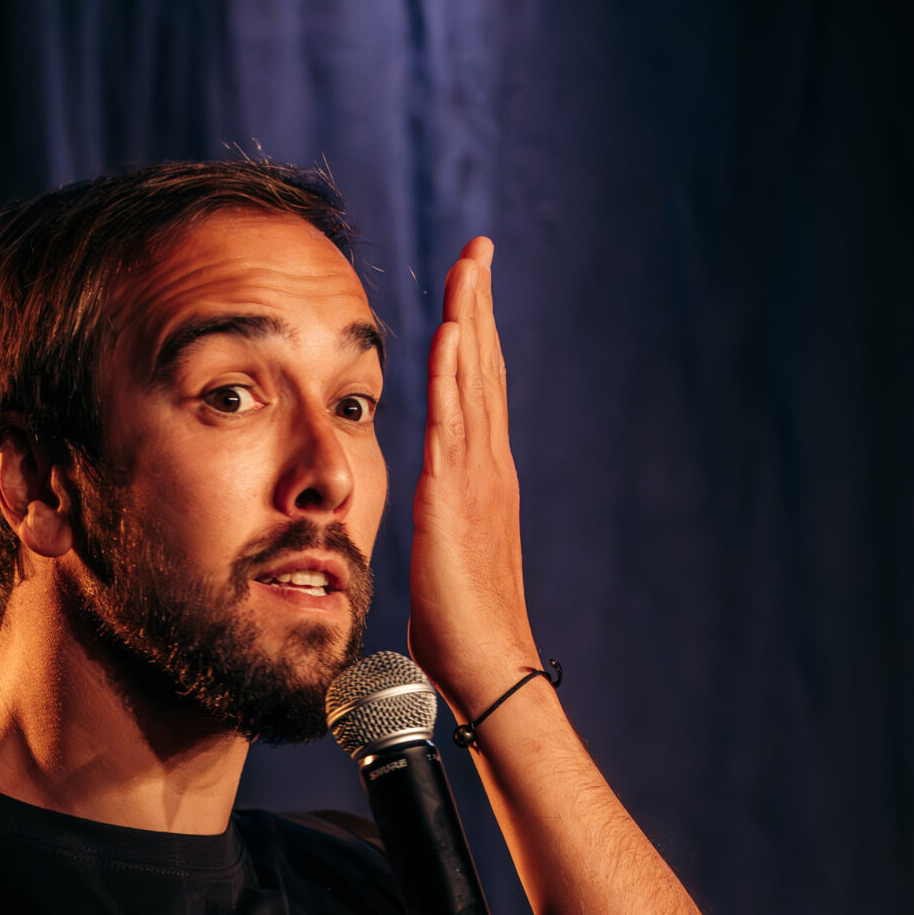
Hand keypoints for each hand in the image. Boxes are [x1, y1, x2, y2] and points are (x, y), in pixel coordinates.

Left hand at [408, 238, 543, 717]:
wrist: (486, 666)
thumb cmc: (461, 631)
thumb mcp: (444, 558)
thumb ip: (440, 524)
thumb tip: (426, 515)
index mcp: (482, 479)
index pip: (478, 391)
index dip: (476, 336)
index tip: (471, 286)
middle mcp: (487, 468)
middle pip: (484, 369)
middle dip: (480, 305)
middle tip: (479, 248)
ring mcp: (476, 480)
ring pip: (473, 382)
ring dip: (470, 320)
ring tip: (469, 265)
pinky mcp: (454, 500)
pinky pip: (453, 425)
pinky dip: (453, 376)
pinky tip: (449, 334)